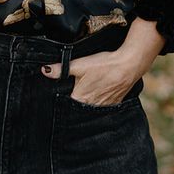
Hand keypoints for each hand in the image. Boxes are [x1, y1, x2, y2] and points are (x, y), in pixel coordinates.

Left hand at [41, 18, 164, 105]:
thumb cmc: (104, 65)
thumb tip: (44, 70)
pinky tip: (100, 92)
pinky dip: (99, 101)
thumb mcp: (79, 65)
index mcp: (80, 99)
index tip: (59, 97)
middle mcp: (91, 106)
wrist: (128, 65)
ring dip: (87, 103)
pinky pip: (103, 105)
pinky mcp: (114, 102)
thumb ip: (61, 69)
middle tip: (74, 93)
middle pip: (78, 108)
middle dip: (75, 103)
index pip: (66, 106)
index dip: (62, 101)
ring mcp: (104, 106)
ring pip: (91, 107)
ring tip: (87, 92)